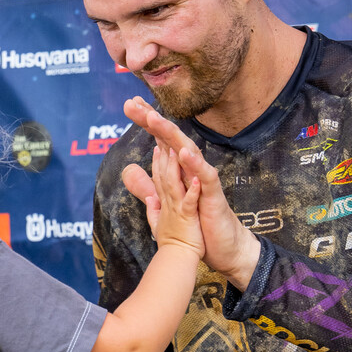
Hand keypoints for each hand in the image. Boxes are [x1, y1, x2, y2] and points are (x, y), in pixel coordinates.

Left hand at [122, 97, 261, 290]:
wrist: (223, 248)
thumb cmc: (199, 224)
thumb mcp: (166, 203)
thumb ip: (148, 186)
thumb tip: (128, 170)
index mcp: (179, 170)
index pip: (160, 140)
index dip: (146, 123)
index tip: (130, 104)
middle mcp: (191, 169)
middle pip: (170, 139)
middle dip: (152, 120)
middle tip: (133, 103)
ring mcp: (203, 179)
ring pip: (187, 151)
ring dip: (169, 135)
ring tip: (152, 119)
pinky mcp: (213, 195)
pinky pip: (205, 176)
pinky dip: (194, 164)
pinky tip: (183, 152)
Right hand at [146, 144, 203, 256]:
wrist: (178, 262)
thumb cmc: (173, 245)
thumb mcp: (159, 223)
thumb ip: (153, 208)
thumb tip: (149, 197)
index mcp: (164, 202)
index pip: (160, 176)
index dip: (158, 159)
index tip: (158, 143)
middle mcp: (168, 202)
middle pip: (163, 172)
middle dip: (162, 152)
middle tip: (159, 134)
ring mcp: (177, 209)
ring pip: (172, 182)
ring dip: (174, 164)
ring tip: (175, 147)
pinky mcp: (187, 218)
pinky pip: (189, 202)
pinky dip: (191, 191)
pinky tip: (195, 178)